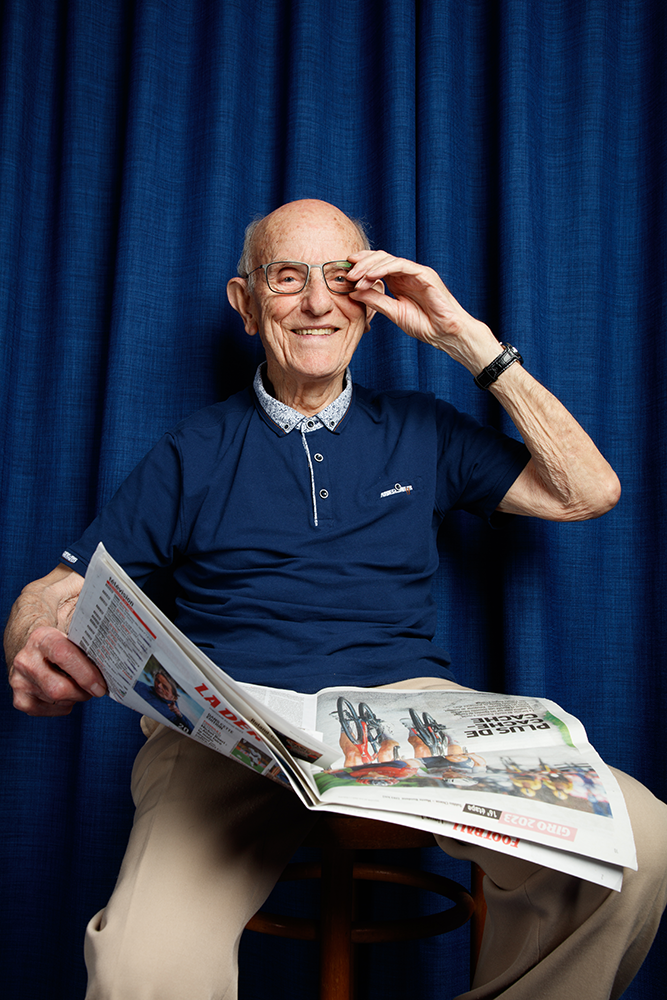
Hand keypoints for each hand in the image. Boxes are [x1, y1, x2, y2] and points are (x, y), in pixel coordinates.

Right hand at [8, 625, 106, 716]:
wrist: (34, 653)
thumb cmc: (62, 647)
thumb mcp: (73, 639)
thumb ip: (89, 649)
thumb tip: (115, 667)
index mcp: (42, 638)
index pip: (63, 656)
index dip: (85, 674)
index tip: (101, 686)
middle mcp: (26, 660)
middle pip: (59, 688)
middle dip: (83, 692)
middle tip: (96, 689)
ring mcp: (20, 682)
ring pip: (58, 701)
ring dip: (76, 697)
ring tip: (78, 685)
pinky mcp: (20, 700)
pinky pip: (53, 711)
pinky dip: (66, 705)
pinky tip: (65, 693)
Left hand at [346, 250, 499, 370]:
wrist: (445, 333)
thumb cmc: (424, 325)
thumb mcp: (394, 313)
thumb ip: (375, 301)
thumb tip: (353, 293)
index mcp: (398, 281)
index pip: (375, 266)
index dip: (359, 267)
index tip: (343, 273)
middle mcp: (406, 274)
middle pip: (379, 259)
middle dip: (361, 264)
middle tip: (346, 274)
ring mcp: (416, 272)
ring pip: (388, 259)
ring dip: (369, 266)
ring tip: (355, 276)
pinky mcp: (424, 274)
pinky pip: (402, 265)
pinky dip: (384, 269)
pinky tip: (371, 276)